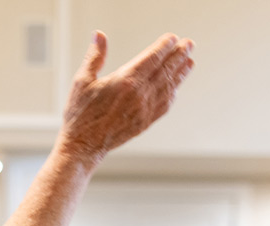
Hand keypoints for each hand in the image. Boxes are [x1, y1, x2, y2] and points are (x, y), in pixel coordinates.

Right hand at [57, 32, 194, 167]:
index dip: (165, 46)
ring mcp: (145, 109)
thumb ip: (95, 57)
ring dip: (181, 73)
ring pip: (169, 87)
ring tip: (189, 62)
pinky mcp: (145, 122)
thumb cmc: (80, 114)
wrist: (82, 145)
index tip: (172, 38)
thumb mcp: (82, 81)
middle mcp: (139, 94)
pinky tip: (176, 87)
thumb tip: (99, 35)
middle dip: (179, 55)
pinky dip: (173, 93)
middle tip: (189, 44)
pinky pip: (165, 105)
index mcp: (125, 81)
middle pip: (166, 69)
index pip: (152, 57)